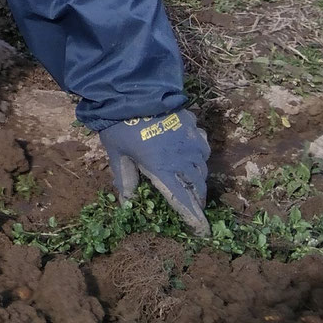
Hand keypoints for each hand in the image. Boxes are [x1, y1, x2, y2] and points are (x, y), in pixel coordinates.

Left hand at [99, 109, 210, 235]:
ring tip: (191, 181)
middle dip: (198, 199)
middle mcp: (183, 158)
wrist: (130, 90)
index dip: (195, 218)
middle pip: (197, 186)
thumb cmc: (119, 125)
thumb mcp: (117, 155)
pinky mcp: (193, 125)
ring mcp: (191, 141)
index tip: (204, 231)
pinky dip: (199, 154)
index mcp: (163, 170)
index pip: (183, 200)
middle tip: (194, 206)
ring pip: (203, 166)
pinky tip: (189, 153)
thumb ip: (124, 180)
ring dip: (198, 177)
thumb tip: (127, 204)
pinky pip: (202, 145)